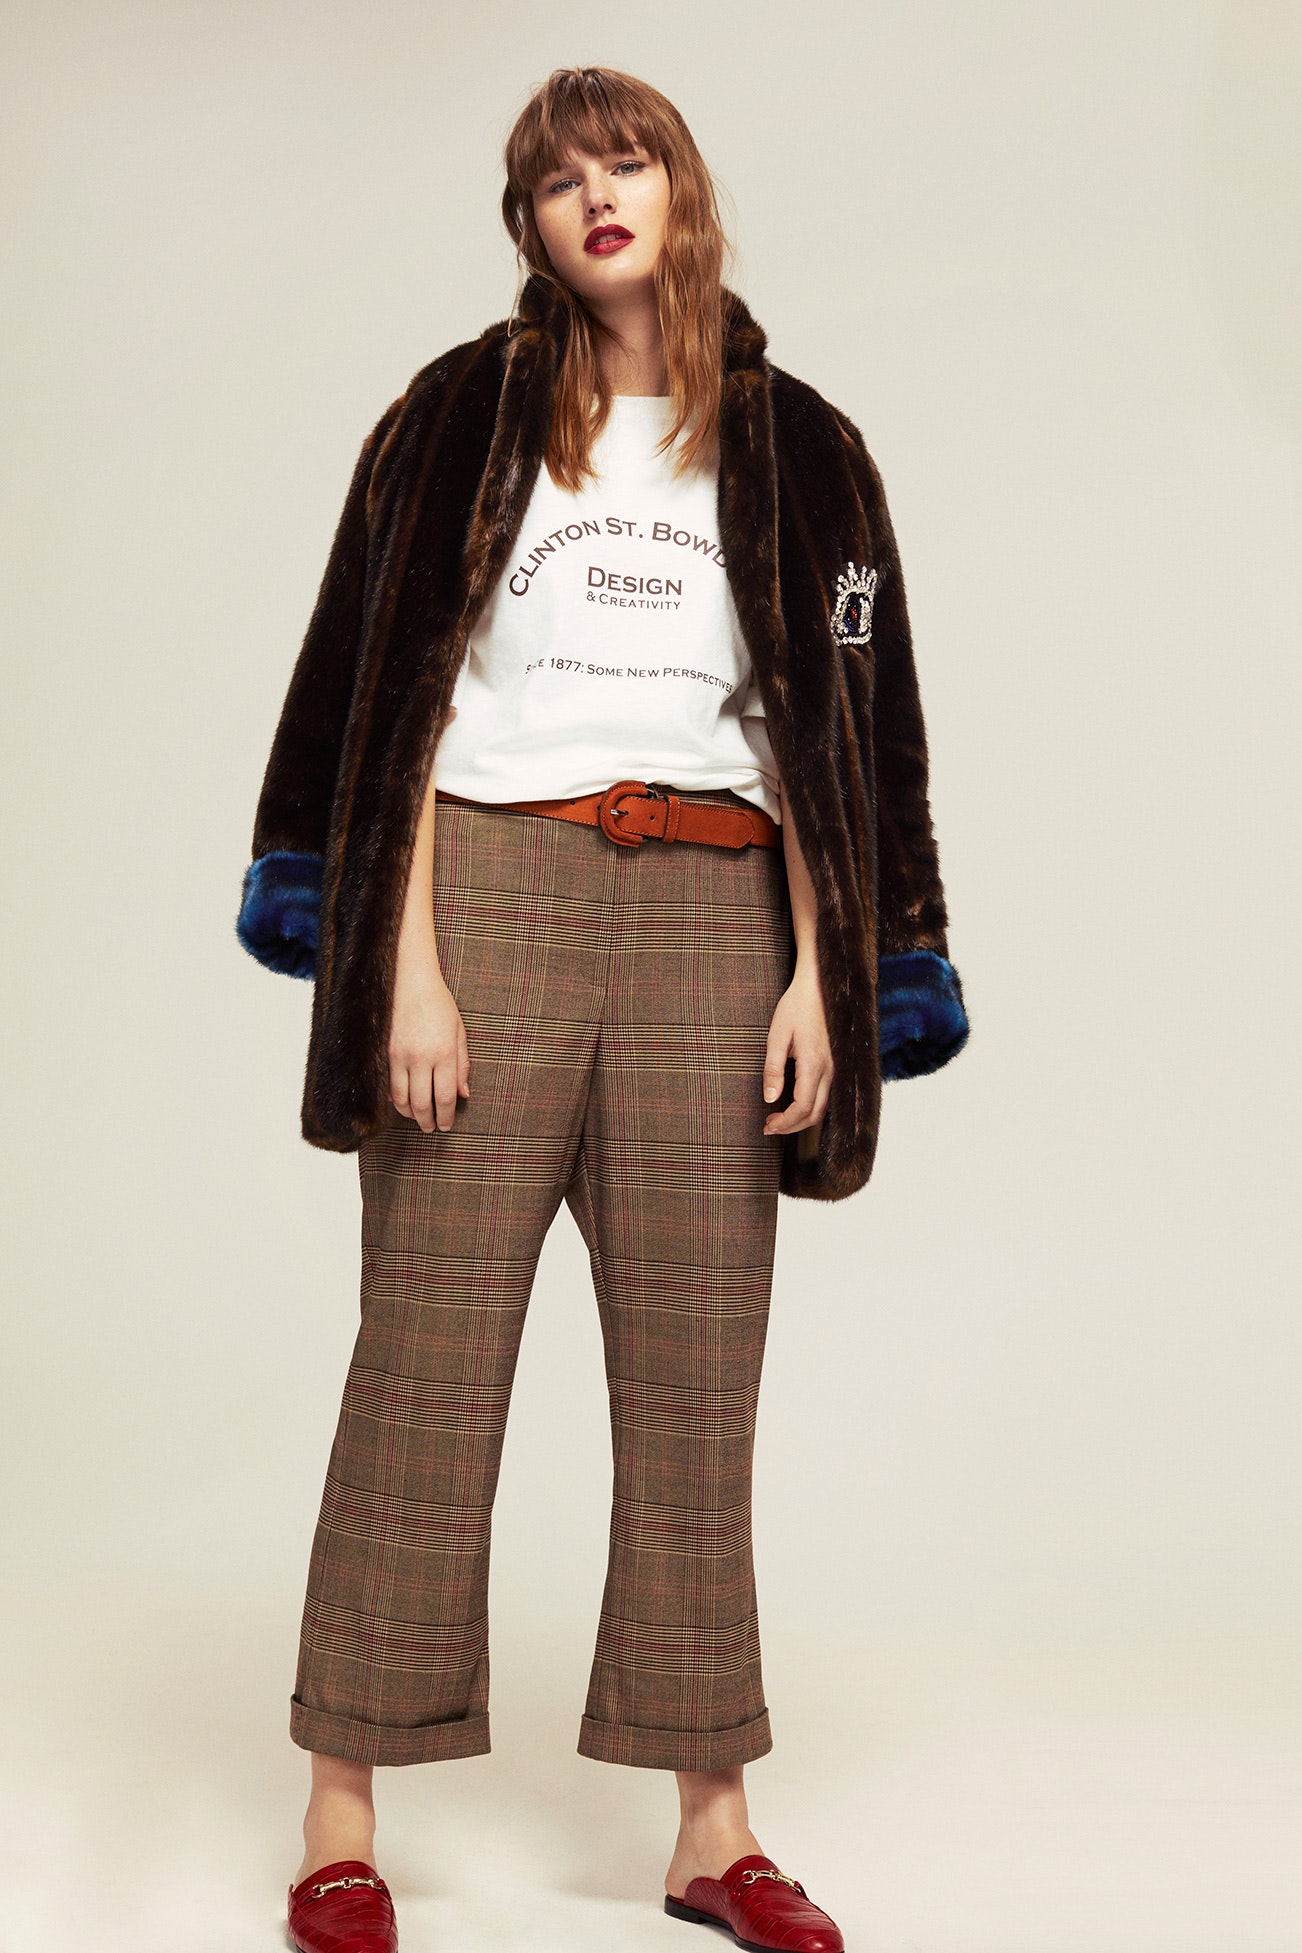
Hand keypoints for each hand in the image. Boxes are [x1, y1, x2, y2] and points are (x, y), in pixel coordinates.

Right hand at [388, 949, 469, 1132]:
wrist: (408, 980)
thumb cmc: (438, 1003)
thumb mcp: (459, 1031)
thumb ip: (462, 1064)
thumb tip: (464, 1094)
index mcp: (444, 1052)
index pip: (445, 1097)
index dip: (446, 1116)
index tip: (446, 1125)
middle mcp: (420, 1057)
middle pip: (421, 1104)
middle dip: (427, 1121)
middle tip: (431, 1128)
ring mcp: (399, 1056)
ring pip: (400, 1099)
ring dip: (409, 1114)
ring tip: (417, 1118)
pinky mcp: (384, 1053)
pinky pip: (387, 1085)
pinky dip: (394, 1099)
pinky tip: (401, 1102)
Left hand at [761, 962, 832, 1136]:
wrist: (818, 987)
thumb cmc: (795, 1008)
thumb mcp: (776, 1036)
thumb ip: (772, 1069)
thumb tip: (769, 1099)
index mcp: (814, 1064)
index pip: (803, 1107)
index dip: (785, 1123)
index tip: (768, 1126)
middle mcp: (830, 1070)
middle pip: (815, 1114)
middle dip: (792, 1126)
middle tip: (770, 1126)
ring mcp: (836, 1068)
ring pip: (824, 1108)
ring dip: (801, 1118)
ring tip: (778, 1116)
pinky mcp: (836, 1065)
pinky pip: (827, 1095)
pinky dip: (811, 1107)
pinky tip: (794, 1103)